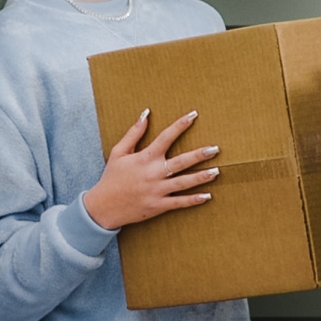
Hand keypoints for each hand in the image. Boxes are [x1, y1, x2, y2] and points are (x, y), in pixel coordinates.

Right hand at [80, 107, 221, 230]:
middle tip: (216, 149)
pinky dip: (193, 200)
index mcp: (145, 158)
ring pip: (184, 183)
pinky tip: (207, 196)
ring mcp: (157, 191)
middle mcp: (153, 173)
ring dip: (201, 177)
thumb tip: (146, 113)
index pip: (166, 137)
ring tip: (217, 171)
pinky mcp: (158, 206)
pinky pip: (179, 203)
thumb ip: (133, 133)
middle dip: (199, 154)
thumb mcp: (119, 152)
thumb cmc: (111, 177)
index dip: (180, 125)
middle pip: (181, 162)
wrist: (103, 207)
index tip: (193, 115)